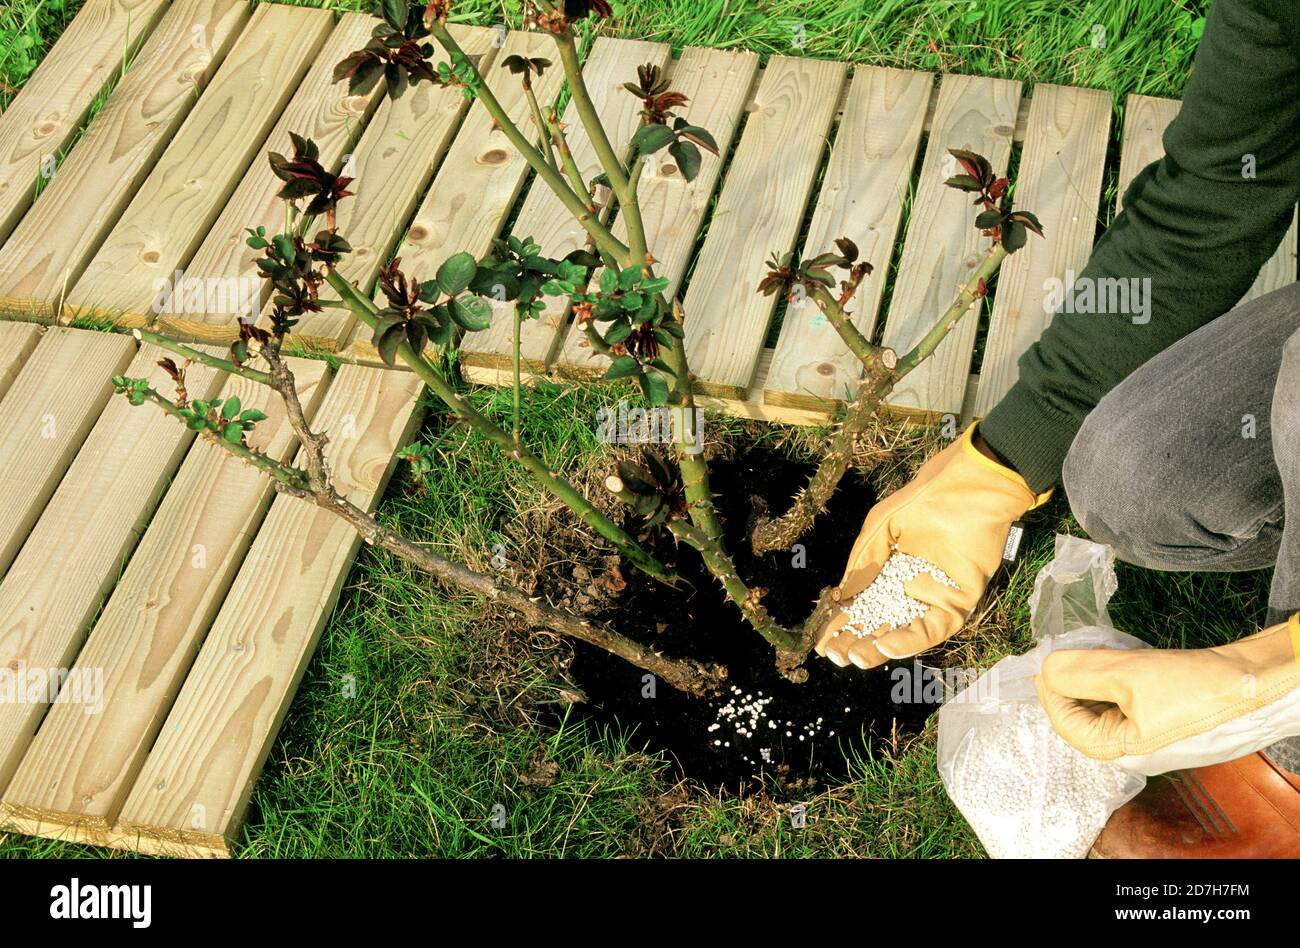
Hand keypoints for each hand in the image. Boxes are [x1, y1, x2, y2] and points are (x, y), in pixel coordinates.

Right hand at [816, 424, 1047, 667]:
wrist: (968, 488)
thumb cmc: (924, 500)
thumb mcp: (880, 529)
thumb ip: (862, 564)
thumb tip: (839, 598)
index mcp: (890, 571)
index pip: (863, 603)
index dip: (842, 622)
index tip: (820, 640)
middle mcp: (910, 588)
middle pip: (880, 623)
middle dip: (856, 640)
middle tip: (834, 654)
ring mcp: (934, 597)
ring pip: (904, 632)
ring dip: (880, 648)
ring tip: (855, 657)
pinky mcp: (957, 602)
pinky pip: (933, 628)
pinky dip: (910, 640)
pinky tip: (886, 644)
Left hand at [1036, 615, 1299, 766]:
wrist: (1251, 681)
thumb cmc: (1192, 685)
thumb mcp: (1125, 674)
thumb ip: (1079, 674)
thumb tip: (1046, 669)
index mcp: (1119, 750)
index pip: (1066, 724)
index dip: (1049, 692)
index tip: (1043, 661)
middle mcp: (1131, 749)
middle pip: (1081, 717)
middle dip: (1067, 685)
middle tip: (1060, 654)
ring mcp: (1147, 734)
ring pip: (1101, 707)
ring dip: (1088, 681)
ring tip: (1084, 653)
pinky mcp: (1160, 716)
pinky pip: (1122, 701)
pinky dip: (1110, 682)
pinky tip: (1111, 659)